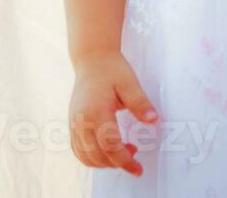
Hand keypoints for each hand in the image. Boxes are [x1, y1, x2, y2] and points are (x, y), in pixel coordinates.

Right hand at [69, 50, 157, 176]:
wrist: (92, 58)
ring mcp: (75, 123)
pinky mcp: (73, 123)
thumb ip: (140, 103)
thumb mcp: (130, 83)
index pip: (110, 147)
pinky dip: (92, 157)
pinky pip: (78, 150)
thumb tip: (153, 120)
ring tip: (123, 150)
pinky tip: (107, 149)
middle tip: (135, 154)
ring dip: (104, 162)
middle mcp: (82, 121)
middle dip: (117, 163)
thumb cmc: (111, 68)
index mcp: (96, 112)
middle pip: (97, 156)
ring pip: (85, 157)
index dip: (125, 161)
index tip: (138, 168)